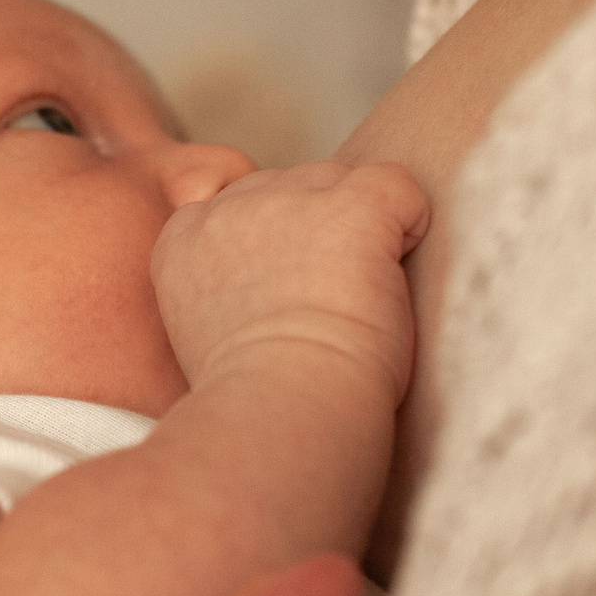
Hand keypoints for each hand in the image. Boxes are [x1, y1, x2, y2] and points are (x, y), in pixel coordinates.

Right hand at [152, 160, 429, 402]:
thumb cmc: (258, 400)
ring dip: (362, 235)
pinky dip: (412, 224)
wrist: (284, 412)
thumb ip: (226, 286)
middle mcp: (230, 207)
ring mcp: (289, 199)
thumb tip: (271, 279)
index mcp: (183, 239)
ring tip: (356, 305)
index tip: (285, 300)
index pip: (241, 205)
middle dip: (319, 236)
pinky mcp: (351, 209)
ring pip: (342, 183)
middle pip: (294, 187)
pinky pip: (399, 187)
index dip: (278, 245)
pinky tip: (395, 275)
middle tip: (324, 311)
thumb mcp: (208, 335)